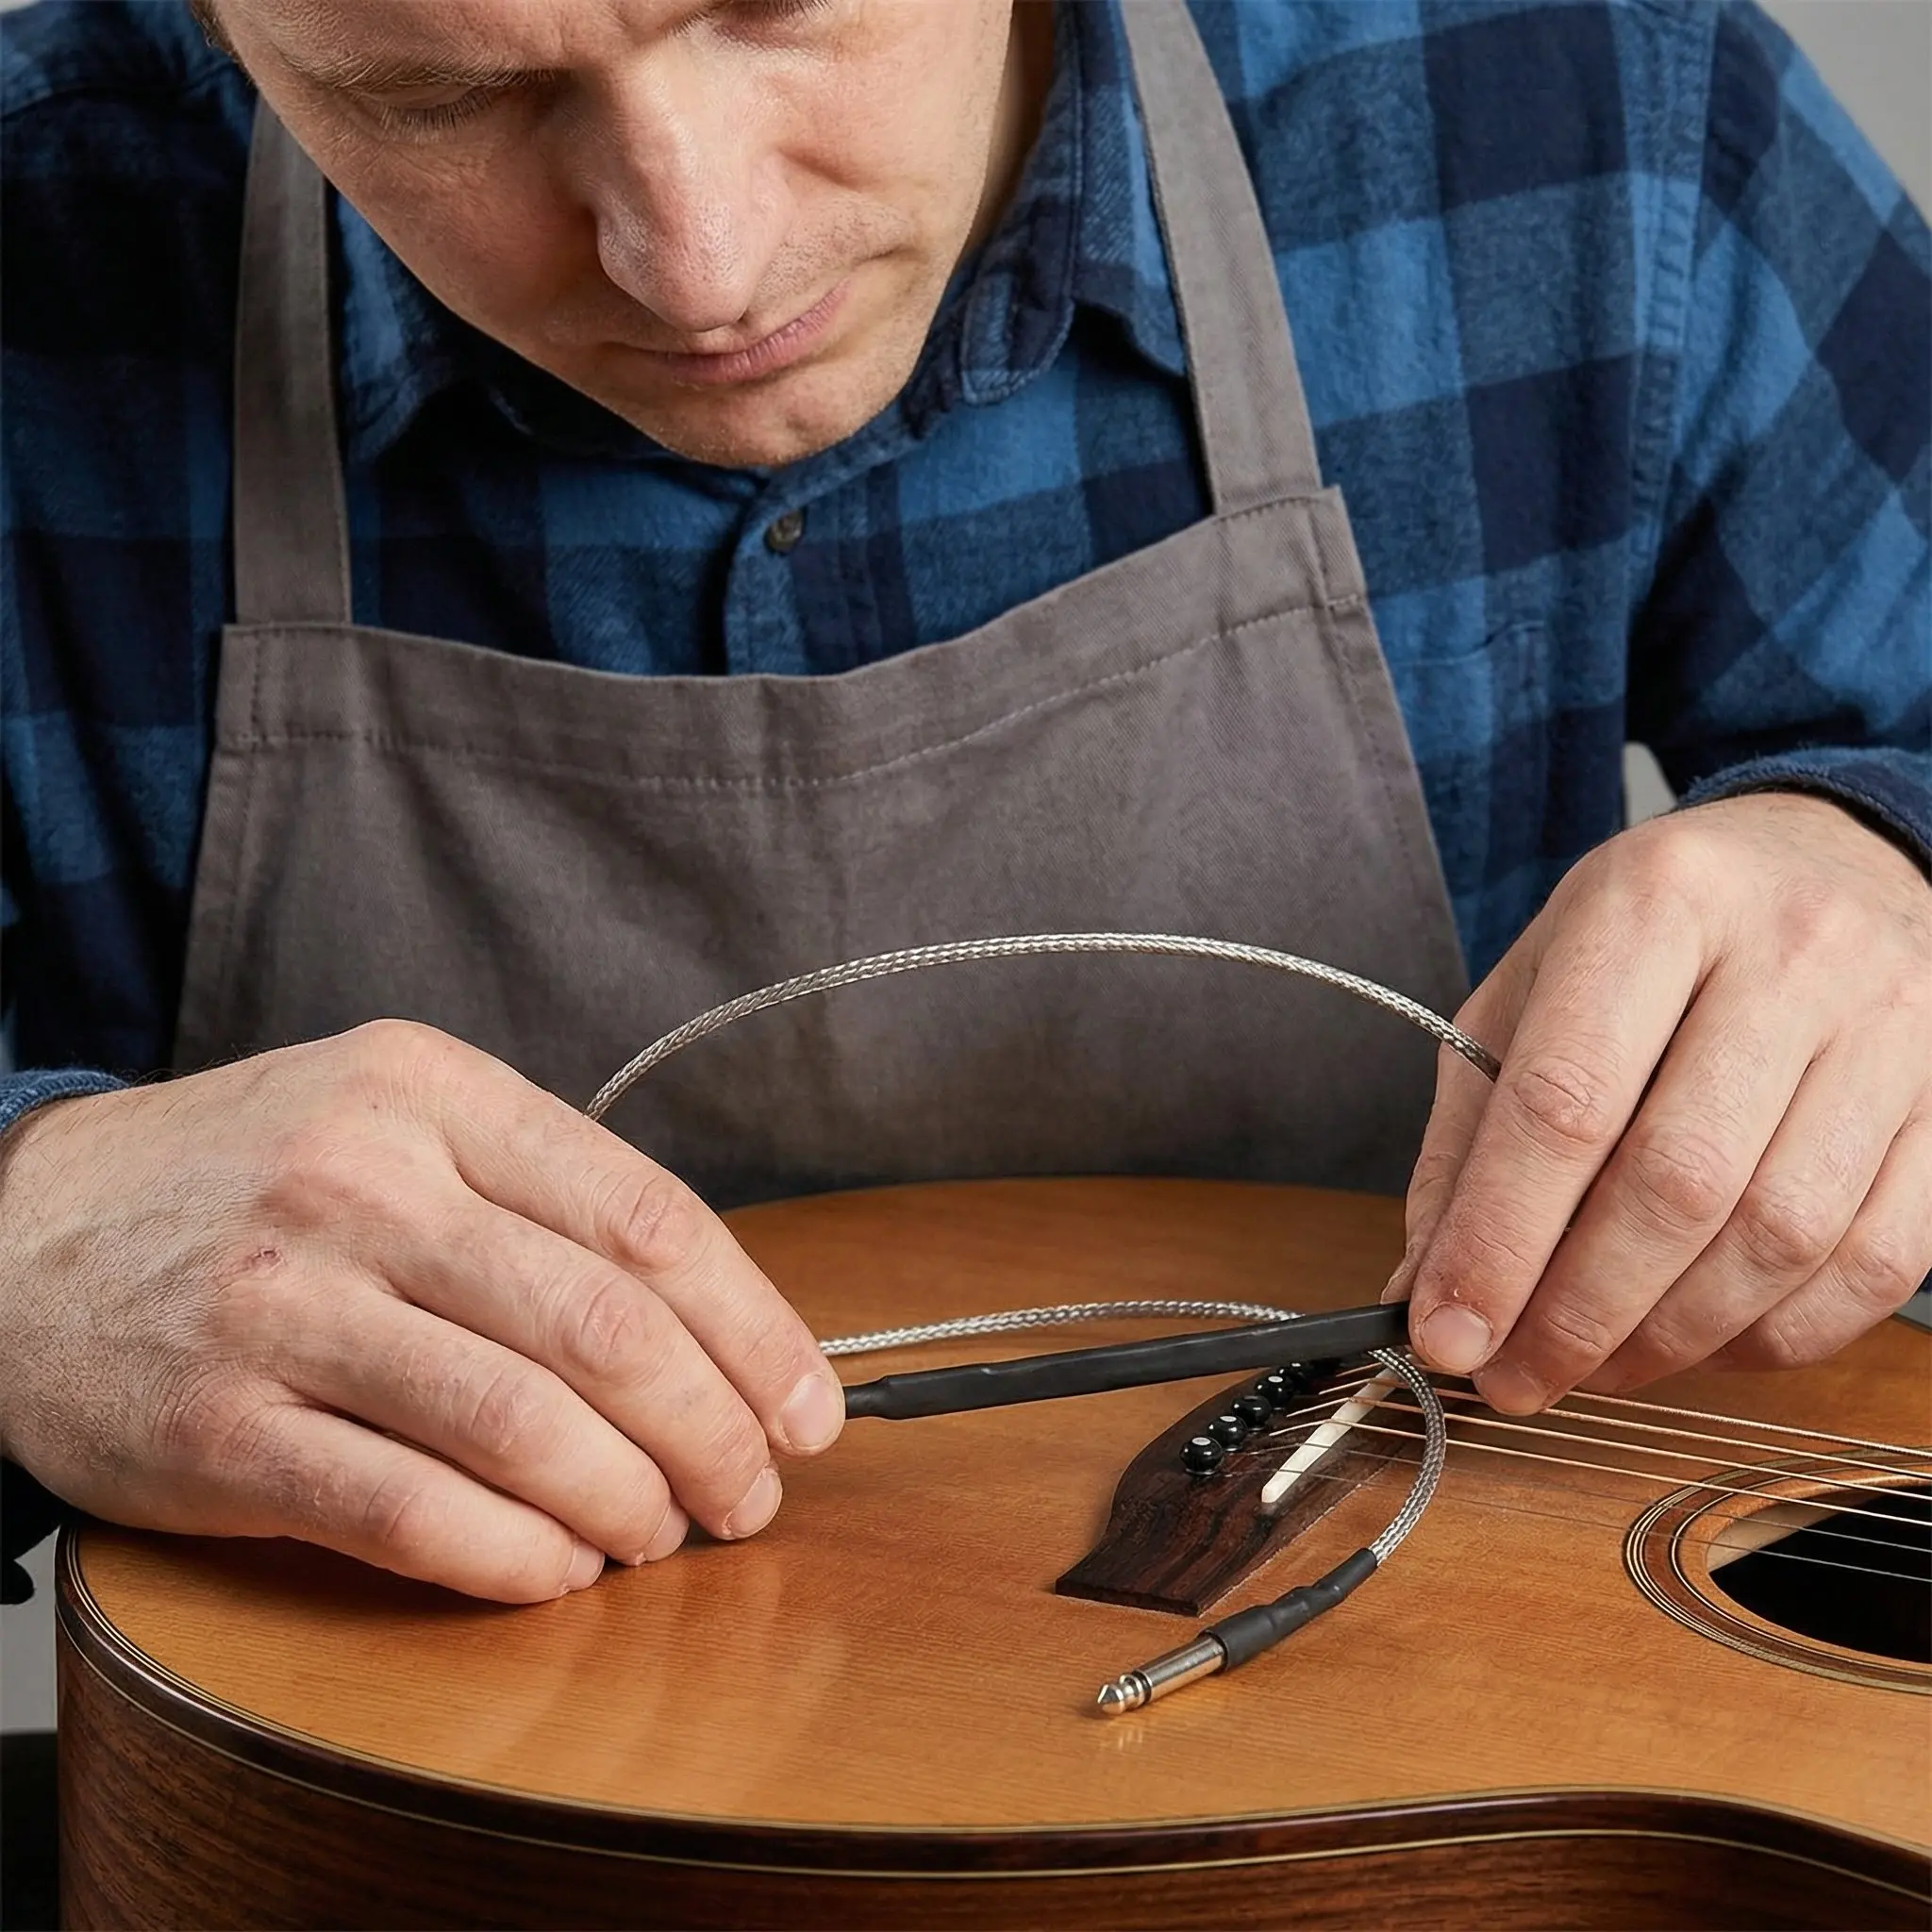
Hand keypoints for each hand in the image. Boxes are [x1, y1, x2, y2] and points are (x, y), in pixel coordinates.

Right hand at [0, 1022, 843, 1599]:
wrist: (13, 1233)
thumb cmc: (247, 1180)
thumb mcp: (391, 1119)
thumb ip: (536, 1194)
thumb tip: (712, 1323)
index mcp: (432, 1093)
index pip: (648, 1215)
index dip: (754, 1328)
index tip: (806, 1406)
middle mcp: (364, 1182)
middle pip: (606, 1325)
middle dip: (714, 1430)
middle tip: (752, 1494)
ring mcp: (283, 1304)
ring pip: (523, 1423)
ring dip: (628, 1501)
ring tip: (662, 1534)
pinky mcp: (215, 1428)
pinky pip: (409, 1511)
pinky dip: (514, 1555)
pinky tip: (558, 1567)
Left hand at [1386, 793, 1931, 1411]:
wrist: (1826, 863)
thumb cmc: (1651, 938)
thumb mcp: (1532, 991)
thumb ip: (1469, 1140)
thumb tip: (1423, 1293)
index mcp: (1654, 904)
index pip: (1566, 1101)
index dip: (1499, 1240)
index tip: (1447, 1336)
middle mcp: (1788, 955)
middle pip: (1679, 1182)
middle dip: (1578, 1312)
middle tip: (1511, 1377)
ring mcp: (1891, 1029)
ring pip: (1781, 1236)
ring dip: (1670, 1337)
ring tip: (1590, 1364)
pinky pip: (1875, 1263)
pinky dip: (1774, 1334)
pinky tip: (1699, 1339)